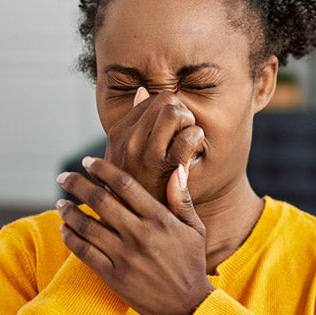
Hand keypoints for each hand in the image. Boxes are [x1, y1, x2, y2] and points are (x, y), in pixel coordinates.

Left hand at [56, 156, 213, 314]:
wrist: (188, 306)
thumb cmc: (191, 265)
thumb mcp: (195, 229)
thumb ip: (182, 199)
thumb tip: (178, 167)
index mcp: (160, 219)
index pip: (124, 185)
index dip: (102, 170)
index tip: (88, 162)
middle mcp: (140, 234)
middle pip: (99, 200)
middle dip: (76, 184)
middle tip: (64, 177)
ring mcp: (125, 256)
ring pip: (86, 225)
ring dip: (68, 211)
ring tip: (60, 203)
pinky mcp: (113, 276)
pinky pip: (84, 252)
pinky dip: (70, 237)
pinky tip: (65, 228)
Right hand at [105, 88, 205, 203]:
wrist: (139, 223)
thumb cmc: (139, 187)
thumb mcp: (126, 155)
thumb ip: (135, 124)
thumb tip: (142, 91)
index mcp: (118, 133)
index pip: (150, 98)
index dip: (169, 108)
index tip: (174, 127)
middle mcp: (128, 140)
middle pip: (165, 100)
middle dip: (181, 110)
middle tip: (185, 130)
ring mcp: (145, 154)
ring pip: (174, 112)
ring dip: (189, 122)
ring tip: (189, 139)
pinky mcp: (165, 168)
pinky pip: (188, 137)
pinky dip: (196, 138)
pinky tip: (194, 151)